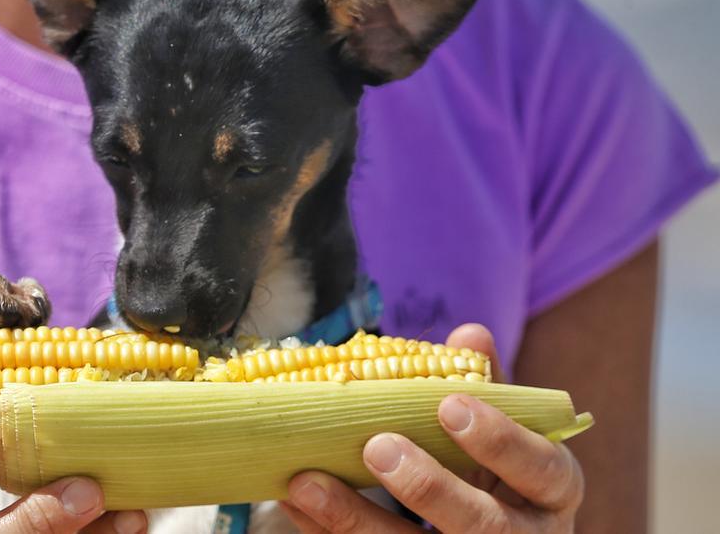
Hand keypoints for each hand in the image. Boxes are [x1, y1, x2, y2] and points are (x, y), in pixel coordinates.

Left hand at [281, 324, 584, 532]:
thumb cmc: (495, 471)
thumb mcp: (502, 430)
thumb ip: (486, 385)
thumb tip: (469, 335)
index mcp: (551, 491)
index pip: (542, 469)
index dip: (501, 440)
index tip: (450, 404)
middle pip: (483, 527)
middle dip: (428, 487)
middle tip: (377, 445)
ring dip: (358, 520)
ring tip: (307, 483)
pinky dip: (332, 532)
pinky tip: (298, 503)